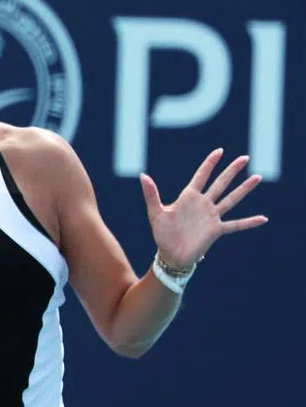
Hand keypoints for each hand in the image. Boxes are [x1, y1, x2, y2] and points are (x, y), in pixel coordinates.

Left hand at [140, 148, 267, 268]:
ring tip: (257, 177)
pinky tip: (263, 219)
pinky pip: (236, 225)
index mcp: (188, 197)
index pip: (201, 176)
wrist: (170, 255)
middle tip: (245, 157)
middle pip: (220, 183)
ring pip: (231, 199)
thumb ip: (151, 194)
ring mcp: (211, 216)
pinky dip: (249, 222)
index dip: (209, 164)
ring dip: (244, 189)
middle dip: (232, 170)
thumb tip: (142, 175)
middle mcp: (203, 204)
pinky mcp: (216, 230)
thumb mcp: (155, 213)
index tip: (219, 151)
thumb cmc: (162, 234)